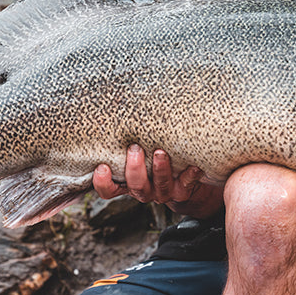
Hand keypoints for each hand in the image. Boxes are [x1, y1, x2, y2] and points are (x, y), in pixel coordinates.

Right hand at [93, 144, 223, 216]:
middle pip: (136, 186)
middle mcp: (145, 189)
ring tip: (160, 152)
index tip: (102, 167)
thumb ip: (128, 137)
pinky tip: (194, 166)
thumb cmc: (153, 155)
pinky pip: (187, 184)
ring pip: (160, 186)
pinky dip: (190, 175)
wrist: (182, 176)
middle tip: (135, 149)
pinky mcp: (184, 190)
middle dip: (135, 169)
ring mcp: (164, 191)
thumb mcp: (138, 149)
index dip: (103, 183)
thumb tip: (118, 103)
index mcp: (128, 182)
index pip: (109, 190)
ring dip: (160, 170)